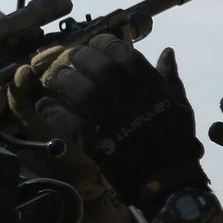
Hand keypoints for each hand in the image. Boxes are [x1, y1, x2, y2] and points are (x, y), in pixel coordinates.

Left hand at [25, 34, 206, 208]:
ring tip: (56, 75)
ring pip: (84, 92)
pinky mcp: (96, 143)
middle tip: (73, 55)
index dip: (108, 44)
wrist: (164, 180)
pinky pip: (69, 122)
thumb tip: (166, 51)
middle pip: (101, 69)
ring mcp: (113, 123)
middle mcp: (132, 102)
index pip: (127, 57)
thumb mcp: (179, 106)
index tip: (96, 42)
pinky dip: (53, 112)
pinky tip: (43, 105)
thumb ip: (169, 78)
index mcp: (153, 91)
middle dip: (83, 57)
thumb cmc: (174, 141)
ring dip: (66, 80)